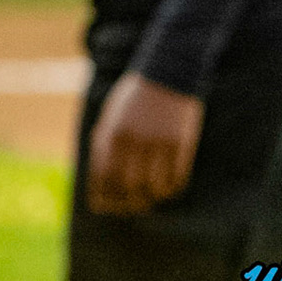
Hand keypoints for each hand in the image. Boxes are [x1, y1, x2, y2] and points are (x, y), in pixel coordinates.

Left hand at [85, 72, 204, 214]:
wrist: (166, 74)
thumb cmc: (133, 100)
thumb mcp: (111, 118)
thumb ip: (104, 147)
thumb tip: (101, 183)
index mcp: (112, 133)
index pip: (104, 178)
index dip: (102, 197)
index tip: (103, 206)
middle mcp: (134, 141)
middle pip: (127, 187)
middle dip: (125, 203)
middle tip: (127, 205)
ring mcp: (159, 143)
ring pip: (152, 189)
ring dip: (148, 198)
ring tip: (145, 198)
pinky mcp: (180, 145)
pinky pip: (175, 180)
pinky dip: (168, 190)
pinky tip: (163, 187)